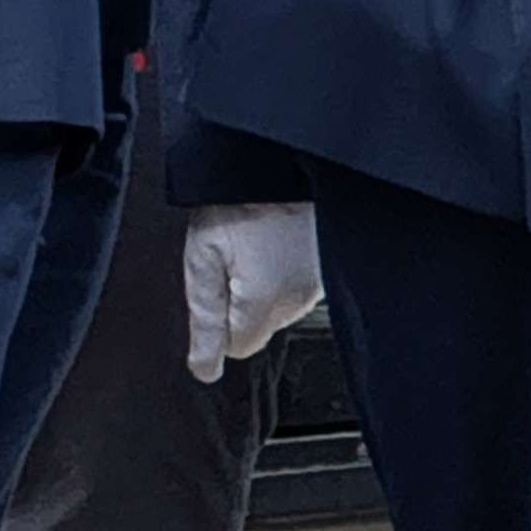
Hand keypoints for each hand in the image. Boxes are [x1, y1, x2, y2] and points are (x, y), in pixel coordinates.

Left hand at [181, 202, 325, 381]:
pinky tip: (274, 242)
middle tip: (231, 258)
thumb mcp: (202, 257)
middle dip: (240, 302)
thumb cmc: (239, 202)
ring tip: (254, 244)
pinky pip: (297, 287)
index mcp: (264, 303)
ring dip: (263, 286)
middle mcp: (298, 300)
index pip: (239, 347)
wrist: (278, 162)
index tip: (216, 284)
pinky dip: (283, 271)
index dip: (219, 321)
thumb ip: (204, 318)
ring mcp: (318, 284)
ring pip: (279, 308)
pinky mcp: (328, 269)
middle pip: (259, 327)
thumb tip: (204, 368)